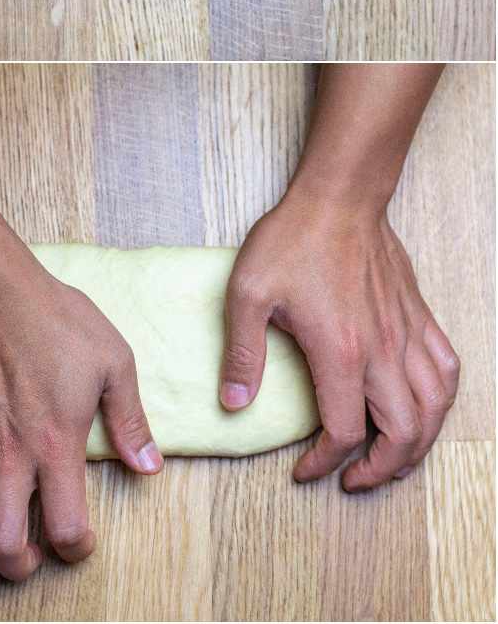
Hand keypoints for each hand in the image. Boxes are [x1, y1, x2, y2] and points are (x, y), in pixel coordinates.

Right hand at [0, 258, 160, 580]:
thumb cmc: (50, 317)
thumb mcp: (112, 360)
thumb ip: (130, 418)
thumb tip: (149, 464)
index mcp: (57, 445)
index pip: (68, 529)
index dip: (75, 550)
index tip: (76, 540)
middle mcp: (10, 457)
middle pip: (5, 547)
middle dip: (18, 565)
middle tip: (26, 553)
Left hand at [220, 186, 458, 490]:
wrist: (337, 199)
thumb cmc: (291, 241)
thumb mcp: (246, 294)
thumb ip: (242, 353)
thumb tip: (233, 404)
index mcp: (339, 352)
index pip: (343, 431)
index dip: (324, 462)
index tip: (305, 471)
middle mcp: (382, 351)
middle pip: (403, 432)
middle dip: (381, 469)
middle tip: (354, 480)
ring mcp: (406, 334)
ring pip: (435, 409)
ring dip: (419, 445)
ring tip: (392, 460)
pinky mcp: (419, 317)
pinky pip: (447, 370)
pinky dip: (441, 401)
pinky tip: (425, 408)